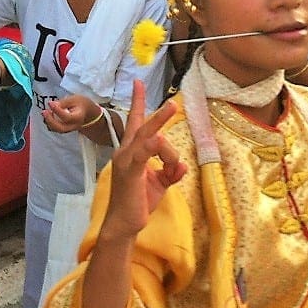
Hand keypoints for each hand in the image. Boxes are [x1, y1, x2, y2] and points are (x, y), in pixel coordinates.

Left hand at [43, 94, 99, 133]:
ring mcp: (69, 129)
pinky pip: (55, 129)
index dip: (57, 111)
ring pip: (57, 130)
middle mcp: (74, 126)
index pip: (67, 117)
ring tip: (45, 112)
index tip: (50, 103)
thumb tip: (52, 105)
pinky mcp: (64, 129)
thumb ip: (63, 102)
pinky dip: (49, 124)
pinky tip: (47, 115)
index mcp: (78, 117)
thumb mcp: (74, 99)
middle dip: (51, 121)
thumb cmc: (80, 104)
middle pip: (61, 128)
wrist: (86, 112)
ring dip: (49, 122)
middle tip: (44, 111)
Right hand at [100, 80, 186, 240]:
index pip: (135, 123)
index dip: (138, 103)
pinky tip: (159, 140)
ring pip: (147, 137)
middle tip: (173, 102)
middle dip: (157, 112)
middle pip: (142, 125)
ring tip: (174, 115)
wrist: (124, 225)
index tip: (138, 83)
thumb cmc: (138, 203)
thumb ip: (171, 172)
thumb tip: (183, 166)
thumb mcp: (160, 184)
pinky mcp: (130, 172)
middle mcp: (125, 152)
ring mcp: (126, 161)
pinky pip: (142, 154)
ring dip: (162, 125)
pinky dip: (152, 146)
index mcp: (131, 152)